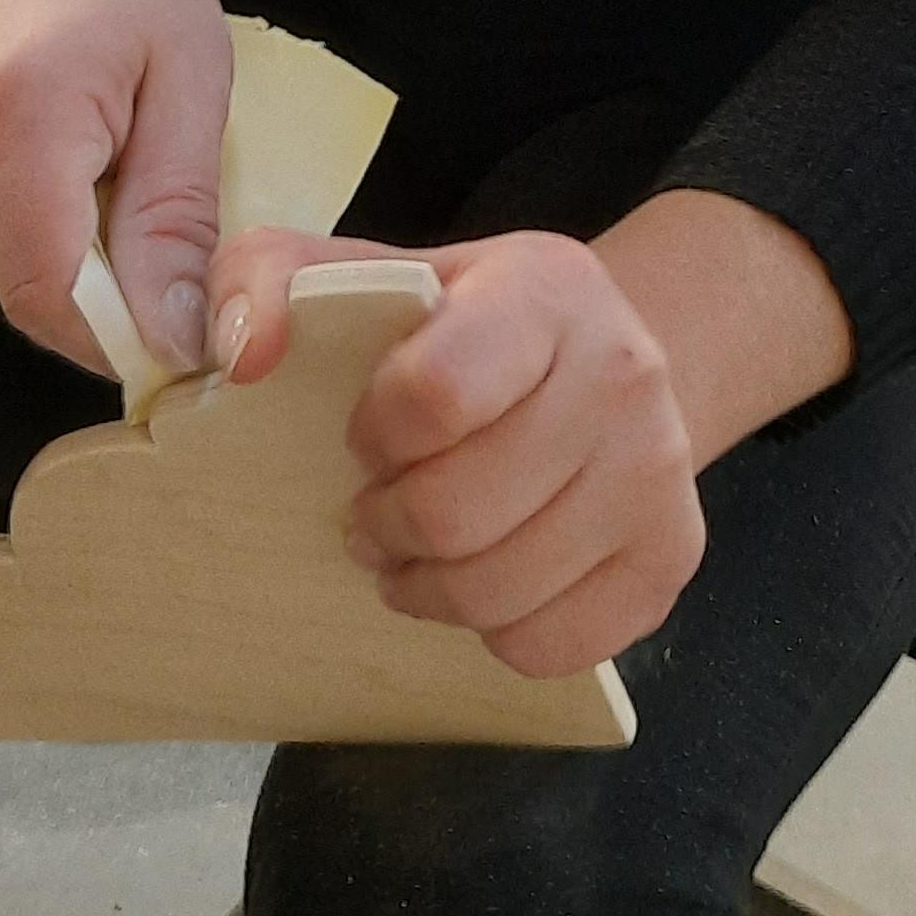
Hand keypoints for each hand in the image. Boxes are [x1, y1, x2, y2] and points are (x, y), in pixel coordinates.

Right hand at [0, 0, 231, 375]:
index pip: (45, 290)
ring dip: (76, 261)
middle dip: (111, 294)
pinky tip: (64, 169)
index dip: (121, 335)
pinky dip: (37, 235)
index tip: (189, 328)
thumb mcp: (192, 79)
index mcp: (18, 109)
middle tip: (166, 219)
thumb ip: (176, 218)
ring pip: (7, 281)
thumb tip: (175, 341)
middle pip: (28, 294)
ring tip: (110, 169)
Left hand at [209, 224, 707, 678]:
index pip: (439, 394)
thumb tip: (243, 358)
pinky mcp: (673, 555)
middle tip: (373, 515)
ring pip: (503, 593)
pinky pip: (554, 645)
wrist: (609, 351)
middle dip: (388, 526)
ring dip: (431, 590)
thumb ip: (267, 279)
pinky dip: (497, 633)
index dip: (376, 434)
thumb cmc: (464, 322)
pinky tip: (485, 581)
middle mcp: (623, 374)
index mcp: (544, 290)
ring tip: (415, 553)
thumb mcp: (365, 270)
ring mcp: (660, 472)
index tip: (366, 434)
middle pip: (461, 513)